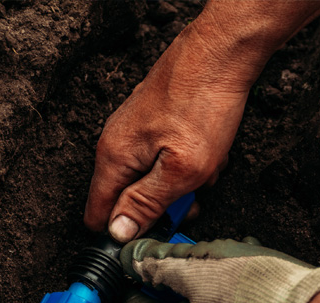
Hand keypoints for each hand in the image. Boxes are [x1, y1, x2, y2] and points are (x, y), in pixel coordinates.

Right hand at [83, 18, 250, 241]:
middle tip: (192, 197)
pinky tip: (206, 152)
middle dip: (163, 205)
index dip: (125, 232)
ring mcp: (134, 132)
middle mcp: (116, 144)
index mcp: (114, 159)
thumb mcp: (181, 170)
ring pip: (152, 179)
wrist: (220, 53)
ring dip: (180, 183)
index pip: (98, 215)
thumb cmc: (202, 106)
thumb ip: (146, 203)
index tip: (156, 231)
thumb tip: (117, 232)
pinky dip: (187, 162)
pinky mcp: (153, 123)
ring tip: (204, 169)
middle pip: (129, 198)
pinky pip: (165, 158)